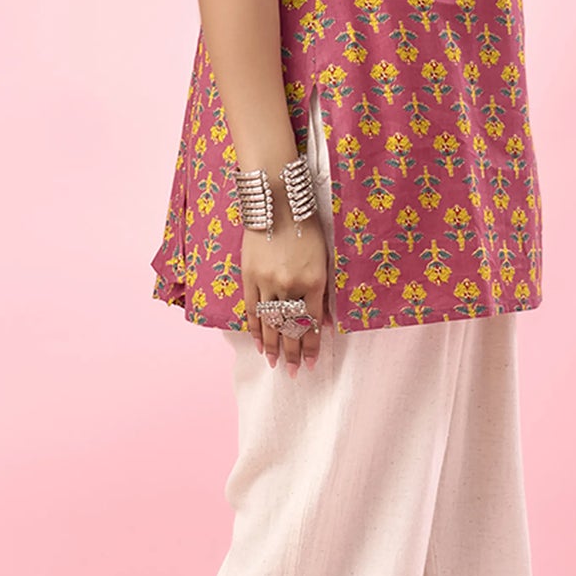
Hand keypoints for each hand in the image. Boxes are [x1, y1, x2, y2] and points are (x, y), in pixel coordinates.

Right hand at [241, 215, 328, 375]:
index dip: (312, 346)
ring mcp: (268, 283)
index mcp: (313, 281)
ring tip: (276, 364)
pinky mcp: (250, 277)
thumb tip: (324, 322)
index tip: (311, 363)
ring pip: (270, 323)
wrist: (278, 203)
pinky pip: (252, 309)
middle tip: (294, 373)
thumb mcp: (324, 258)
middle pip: (290, 328)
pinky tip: (258, 343)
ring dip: (273, 347)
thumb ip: (324, 291)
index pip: (311, 323)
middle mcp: (290, 286)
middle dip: (293, 353)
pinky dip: (255, 329)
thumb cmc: (307, 228)